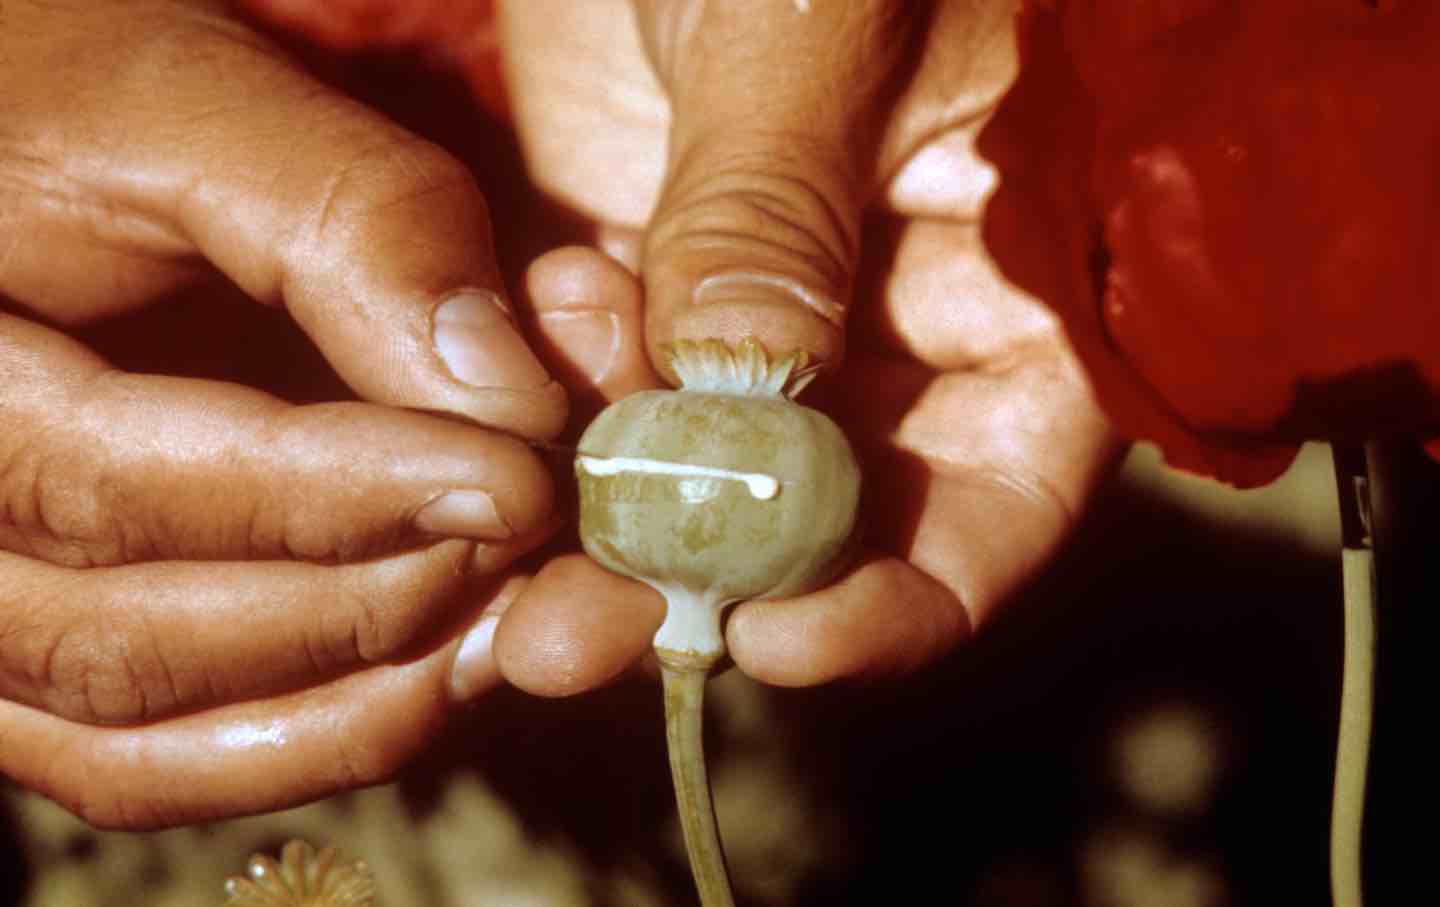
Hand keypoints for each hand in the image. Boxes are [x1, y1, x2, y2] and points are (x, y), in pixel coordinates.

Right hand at [0, 0, 565, 826]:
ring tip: (501, 624)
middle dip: (361, 607)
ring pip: (133, 739)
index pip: (120, 489)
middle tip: (522, 543)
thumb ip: (355, 227)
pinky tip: (430, 679)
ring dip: (348, 703)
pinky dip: (290, 742)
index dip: (334, 501)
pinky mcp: (30, 646)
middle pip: (126, 644)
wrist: (10, 125)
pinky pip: (137, 759)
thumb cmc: (67, 87)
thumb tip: (507, 399)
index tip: (509, 481)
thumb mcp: (196, 102)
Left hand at [489, 0, 1121, 693]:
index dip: (894, 600)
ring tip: (510, 470)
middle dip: (690, 585)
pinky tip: (522, 328)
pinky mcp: (637, 257)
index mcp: (1010, 278)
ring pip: (682, 469)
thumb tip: (740, 405)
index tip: (769, 638)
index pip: (992, 507)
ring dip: (591, 507)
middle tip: (565, 638)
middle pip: (813, 524)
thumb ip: (779, 214)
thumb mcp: (820, 22)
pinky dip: (542, 396)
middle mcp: (891, 319)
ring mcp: (755, 297)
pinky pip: (588, 377)